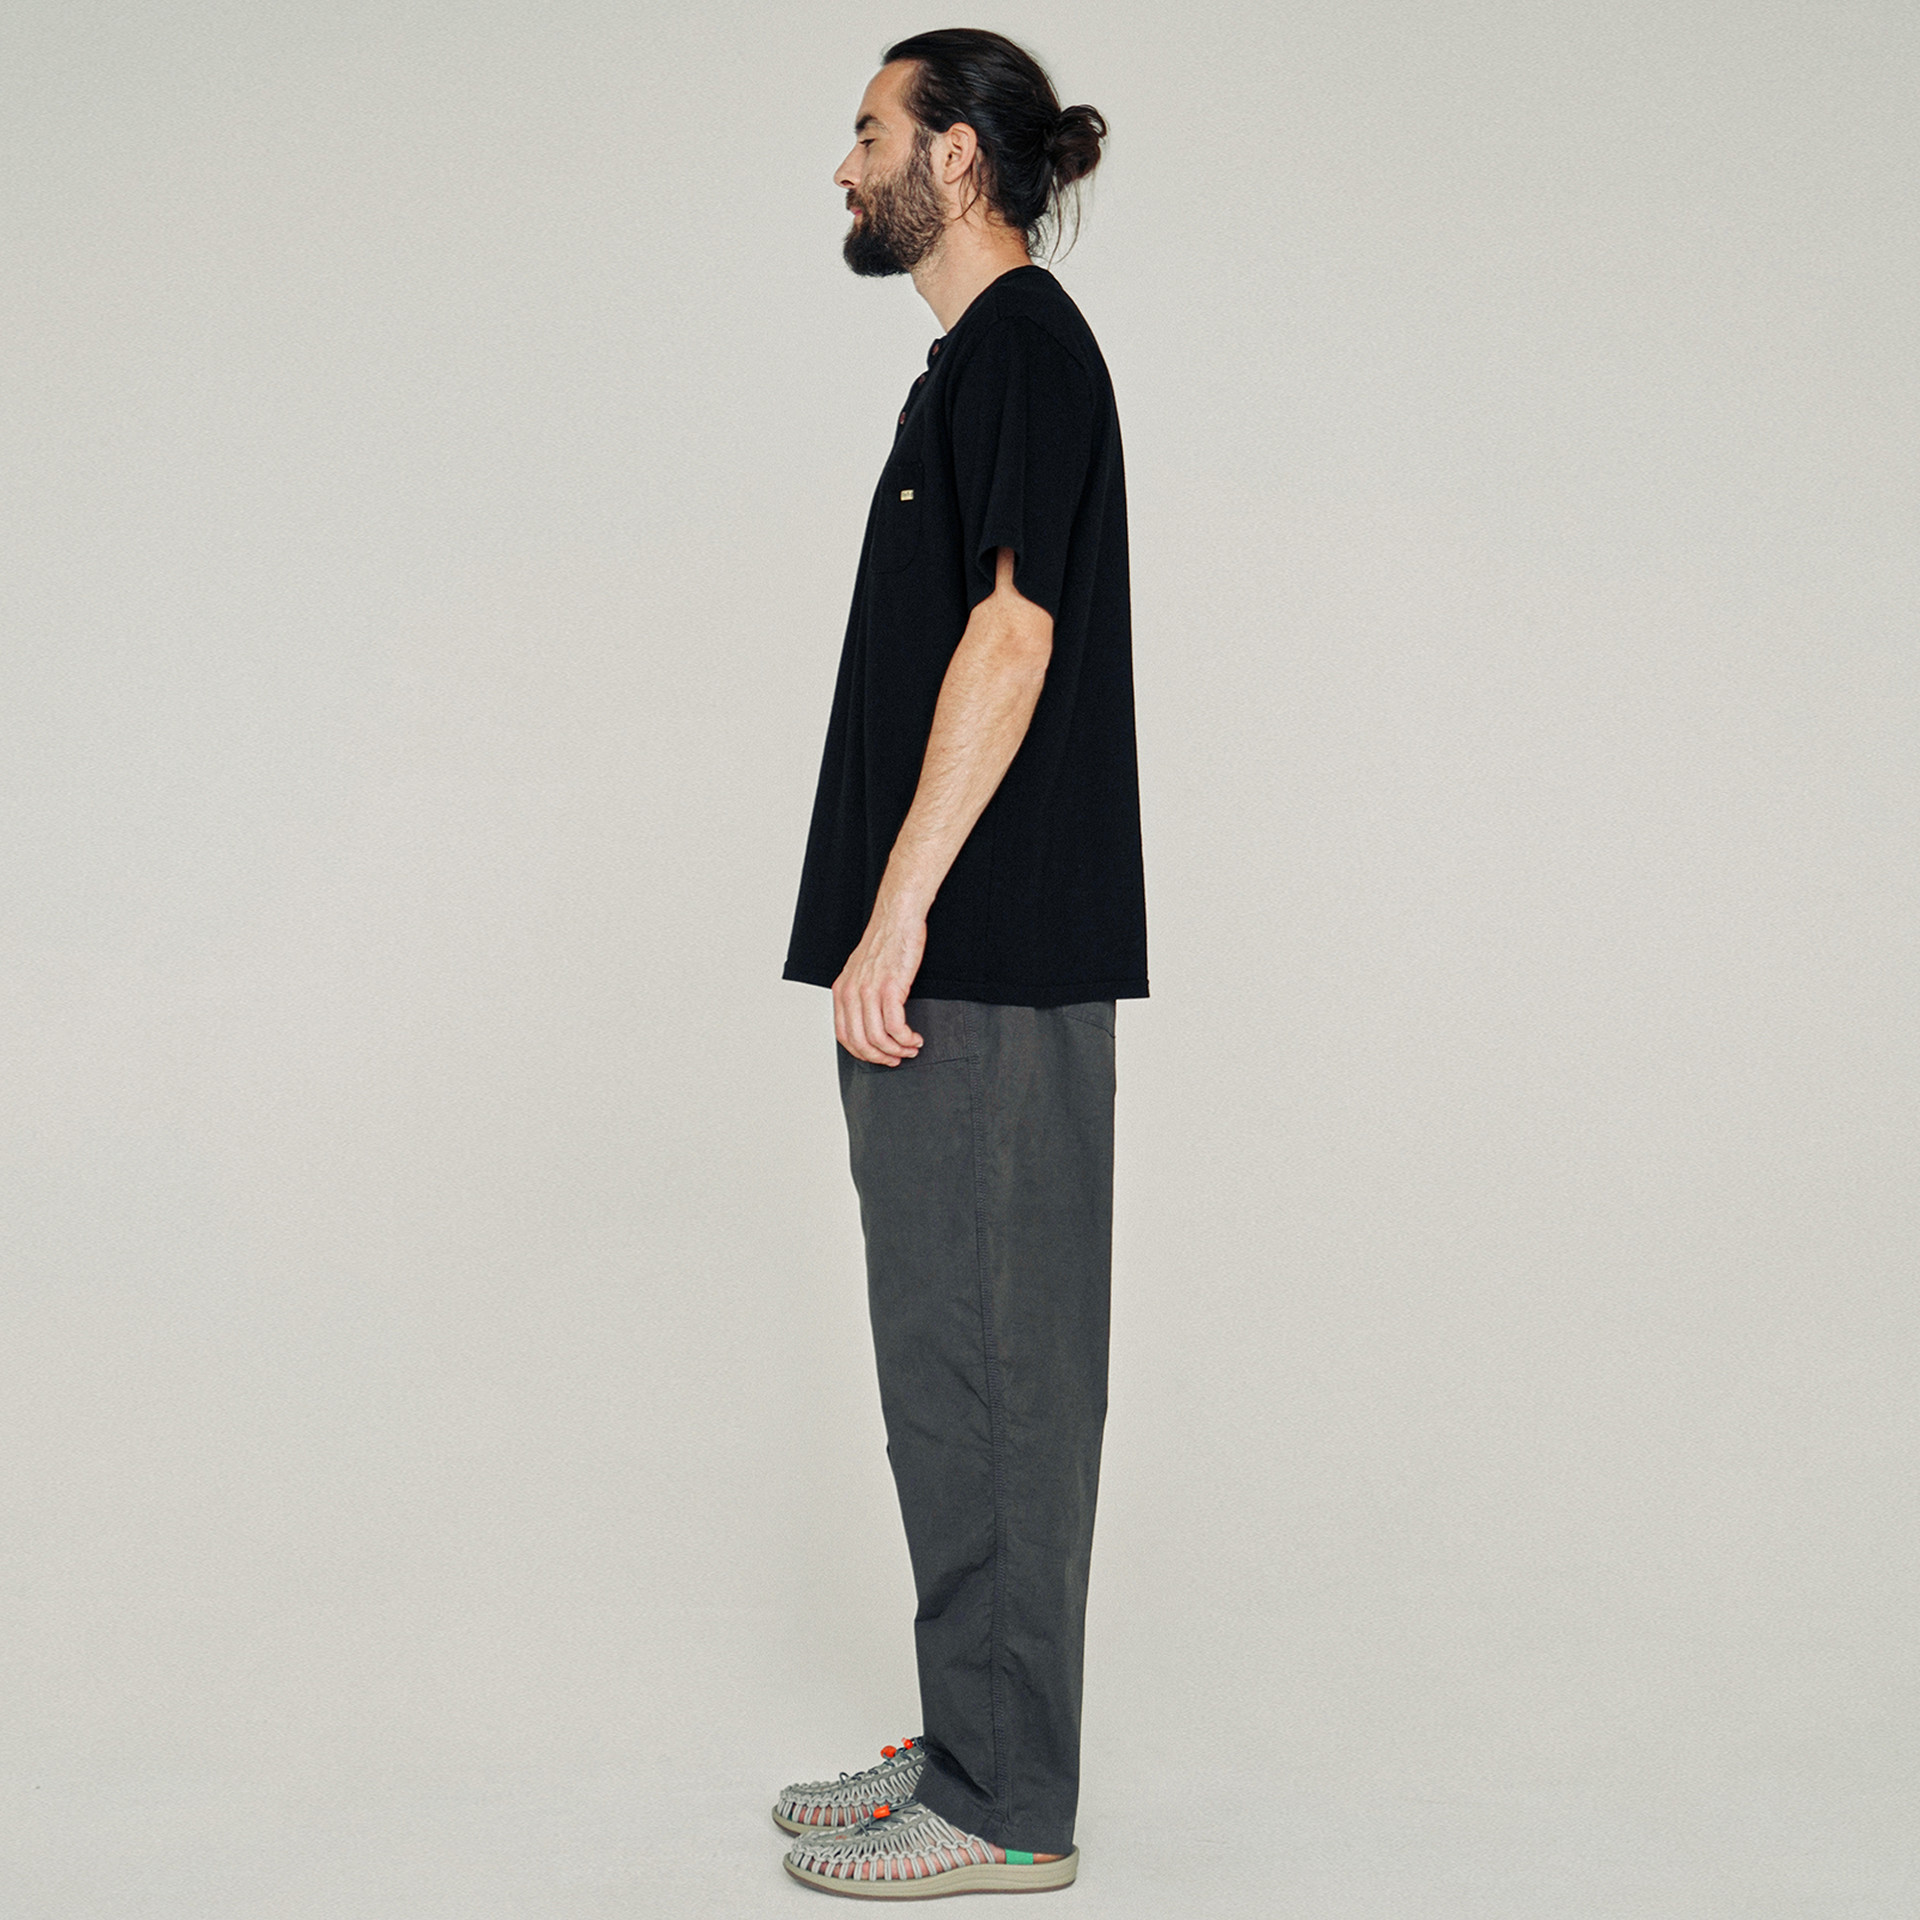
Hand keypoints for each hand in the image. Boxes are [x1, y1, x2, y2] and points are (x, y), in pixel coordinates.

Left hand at [832, 902, 926, 1065]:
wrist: (897, 917)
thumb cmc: (885, 941)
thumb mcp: (861, 970)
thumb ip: (859, 993)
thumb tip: (869, 1019)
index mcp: (841, 990)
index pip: (844, 1035)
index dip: (862, 1053)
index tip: (878, 1056)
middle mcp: (851, 992)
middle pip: (859, 1041)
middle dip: (880, 1057)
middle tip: (897, 1059)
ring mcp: (869, 990)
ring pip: (878, 1038)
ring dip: (897, 1050)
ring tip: (911, 1048)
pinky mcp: (890, 987)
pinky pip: (895, 1026)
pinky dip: (906, 1038)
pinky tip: (915, 1037)